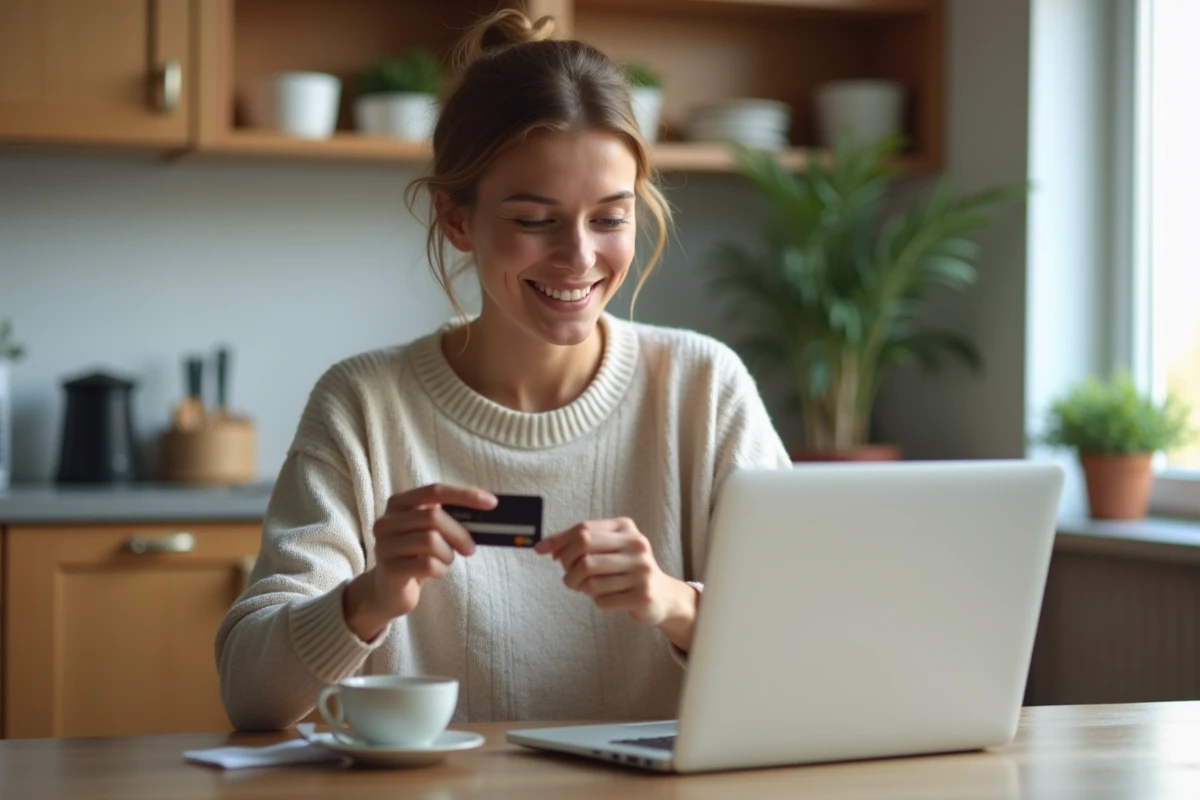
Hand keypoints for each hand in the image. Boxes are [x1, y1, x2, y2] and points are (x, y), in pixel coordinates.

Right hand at [343, 483, 495, 640]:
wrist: (389, 590)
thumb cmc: (417, 555)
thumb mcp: (431, 531)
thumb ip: (449, 517)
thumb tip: (486, 510)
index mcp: (399, 503)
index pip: (435, 490)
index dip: (465, 495)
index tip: (491, 503)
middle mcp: (387, 520)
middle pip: (433, 516)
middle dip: (459, 533)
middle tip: (470, 549)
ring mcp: (384, 545)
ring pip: (431, 541)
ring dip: (448, 554)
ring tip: (445, 561)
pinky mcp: (389, 569)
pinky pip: (427, 565)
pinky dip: (440, 570)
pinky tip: (436, 572)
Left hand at [535, 517, 698, 648]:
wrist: (663, 595)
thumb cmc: (626, 569)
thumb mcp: (606, 548)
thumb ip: (576, 543)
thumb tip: (541, 547)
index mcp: (626, 528)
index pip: (583, 529)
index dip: (558, 541)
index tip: (542, 550)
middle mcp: (637, 545)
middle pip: (584, 550)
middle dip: (567, 565)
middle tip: (568, 576)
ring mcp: (642, 570)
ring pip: (590, 578)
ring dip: (580, 586)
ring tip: (587, 587)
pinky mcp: (642, 595)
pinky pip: (601, 599)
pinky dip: (597, 599)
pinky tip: (607, 597)